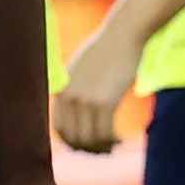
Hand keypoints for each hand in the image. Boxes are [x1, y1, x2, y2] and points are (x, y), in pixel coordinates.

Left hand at [51, 24, 143, 153]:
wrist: (123, 35)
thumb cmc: (106, 50)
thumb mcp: (79, 69)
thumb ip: (74, 90)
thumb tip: (77, 111)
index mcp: (61, 90)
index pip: (60, 129)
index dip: (73, 142)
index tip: (86, 146)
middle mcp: (69, 97)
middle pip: (74, 138)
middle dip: (88, 149)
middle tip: (104, 149)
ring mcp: (86, 100)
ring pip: (90, 140)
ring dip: (102, 148)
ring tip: (114, 145)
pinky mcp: (105, 102)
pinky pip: (105, 134)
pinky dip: (113, 141)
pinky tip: (121, 139)